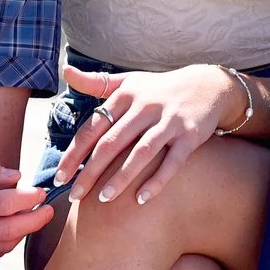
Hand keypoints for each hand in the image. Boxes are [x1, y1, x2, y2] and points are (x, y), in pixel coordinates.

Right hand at [0, 151, 52, 256]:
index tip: (41, 190)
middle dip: (35, 221)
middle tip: (50, 208)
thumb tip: (16, 177)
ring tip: (34, 217)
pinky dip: (7, 242)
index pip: (5, 205)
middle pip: (10, 232)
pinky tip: (13, 228)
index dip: (29, 198)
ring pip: (2, 247)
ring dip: (24, 233)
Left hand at [55, 64, 242, 208]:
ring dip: (121, 178)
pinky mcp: (190, 135)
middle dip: (91, 172)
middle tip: (74, 196)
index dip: (74, 154)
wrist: (209, 85)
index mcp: (125, 96)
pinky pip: (172, 162)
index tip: (60, 178)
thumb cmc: (159, 89)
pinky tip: (140, 199)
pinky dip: (156, 181)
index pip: (93, 128)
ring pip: (140, 153)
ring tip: (103, 199)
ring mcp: (169, 121)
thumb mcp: (128, 81)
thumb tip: (66, 70)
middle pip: (112, 143)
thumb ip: (95, 82)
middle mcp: (145, 106)